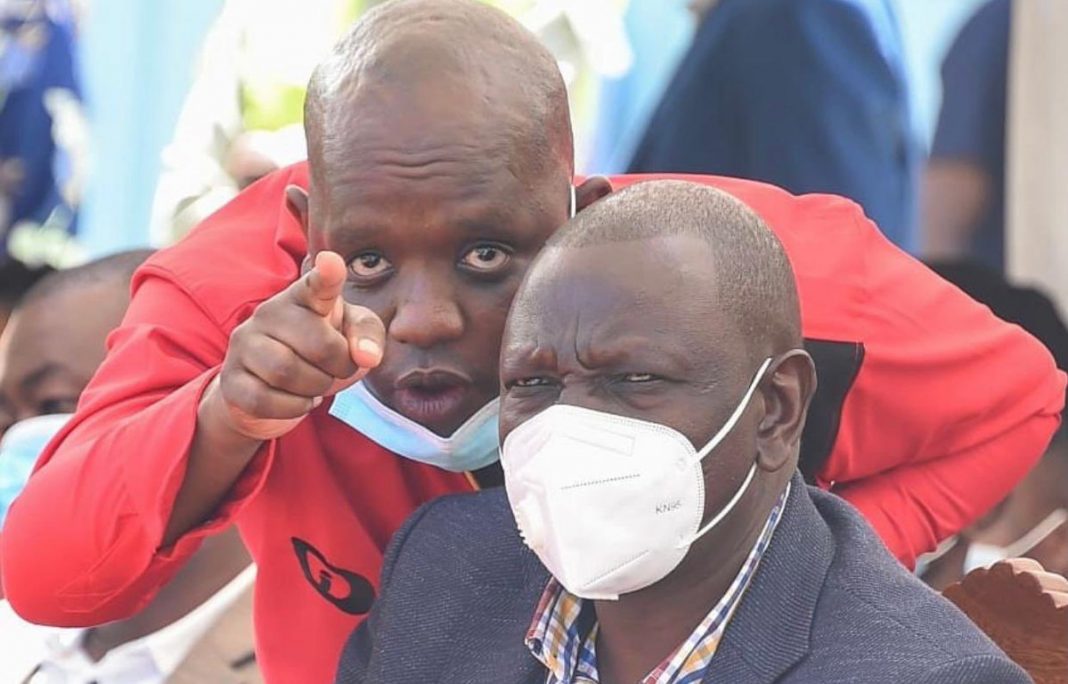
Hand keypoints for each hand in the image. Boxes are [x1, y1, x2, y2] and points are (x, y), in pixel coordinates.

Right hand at [205, 251, 384, 441]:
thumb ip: (367, 337)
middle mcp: (269, 313)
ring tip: (316, 384)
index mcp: (304, 297)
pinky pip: (264, 400)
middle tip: (338, 370)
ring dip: (315, 388)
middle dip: (340, 366)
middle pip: (318, 344)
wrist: (272, 390)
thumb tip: (367, 357)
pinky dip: (292, 408)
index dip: (327, 275)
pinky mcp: (231, 378)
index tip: (333, 262)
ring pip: (286, 372)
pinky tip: (298, 399)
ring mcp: (245, 344)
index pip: (316, 284)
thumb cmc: (319, 353)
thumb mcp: (350, 338)